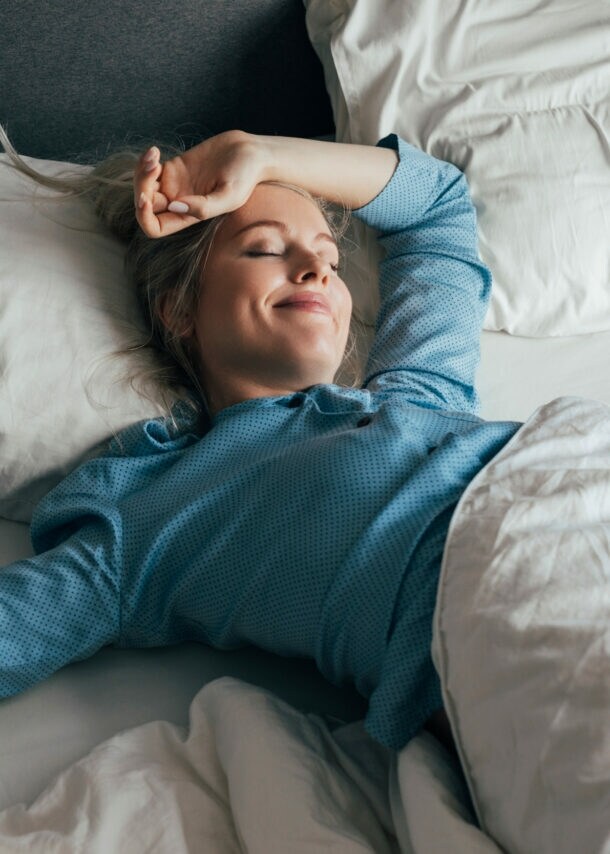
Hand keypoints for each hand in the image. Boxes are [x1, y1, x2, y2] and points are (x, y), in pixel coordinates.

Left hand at [134, 130, 268, 237]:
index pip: (155, 227)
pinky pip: (149, 168)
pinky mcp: (175, 167)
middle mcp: (178, 203)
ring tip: (154, 155)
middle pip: (145, 204)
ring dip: (141, 171)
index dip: (144, 217)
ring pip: (144, 185)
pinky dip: (146, 160)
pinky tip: (155, 151)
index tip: (146, 198)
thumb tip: (174, 206)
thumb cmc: (246, 176)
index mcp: (189, 216)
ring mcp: (175, 184)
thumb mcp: (230, 196)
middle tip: (154, 166)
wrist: (252, 152)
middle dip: (141, 186)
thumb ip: (204, 207)